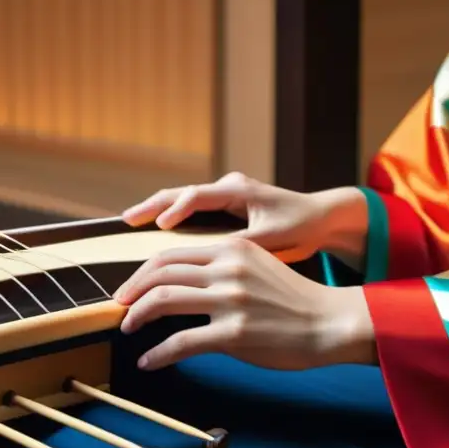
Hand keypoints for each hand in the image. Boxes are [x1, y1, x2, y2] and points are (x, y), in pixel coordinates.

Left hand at [114, 238, 375, 370]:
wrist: (330, 323)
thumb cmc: (295, 300)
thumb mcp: (258, 266)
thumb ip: (224, 266)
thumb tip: (186, 281)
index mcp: (232, 249)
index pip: (172, 254)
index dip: (142, 272)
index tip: (130, 288)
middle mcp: (228, 269)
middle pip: (160, 272)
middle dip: (131, 291)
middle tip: (119, 307)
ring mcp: (230, 301)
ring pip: (163, 301)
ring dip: (136, 316)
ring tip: (127, 328)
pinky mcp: (234, 334)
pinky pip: (181, 342)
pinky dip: (158, 353)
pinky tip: (149, 361)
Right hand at [121, 172, 367, 262]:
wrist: (321, 218)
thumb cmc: (300, 227)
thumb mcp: (272, 239)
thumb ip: (242, 246)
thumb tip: (211, 260)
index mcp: (238, 191)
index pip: (198, 196)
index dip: (176, 211)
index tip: (159, 226)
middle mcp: (228, 188)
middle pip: (181, 192)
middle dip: (152, 206)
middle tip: (127, 219)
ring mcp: (226, 196)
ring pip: (184, 199)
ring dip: (158, 209)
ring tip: (131, 222)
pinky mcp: (227, 207)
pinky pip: (193, 209)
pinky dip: (173, 217)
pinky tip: (157, 231)